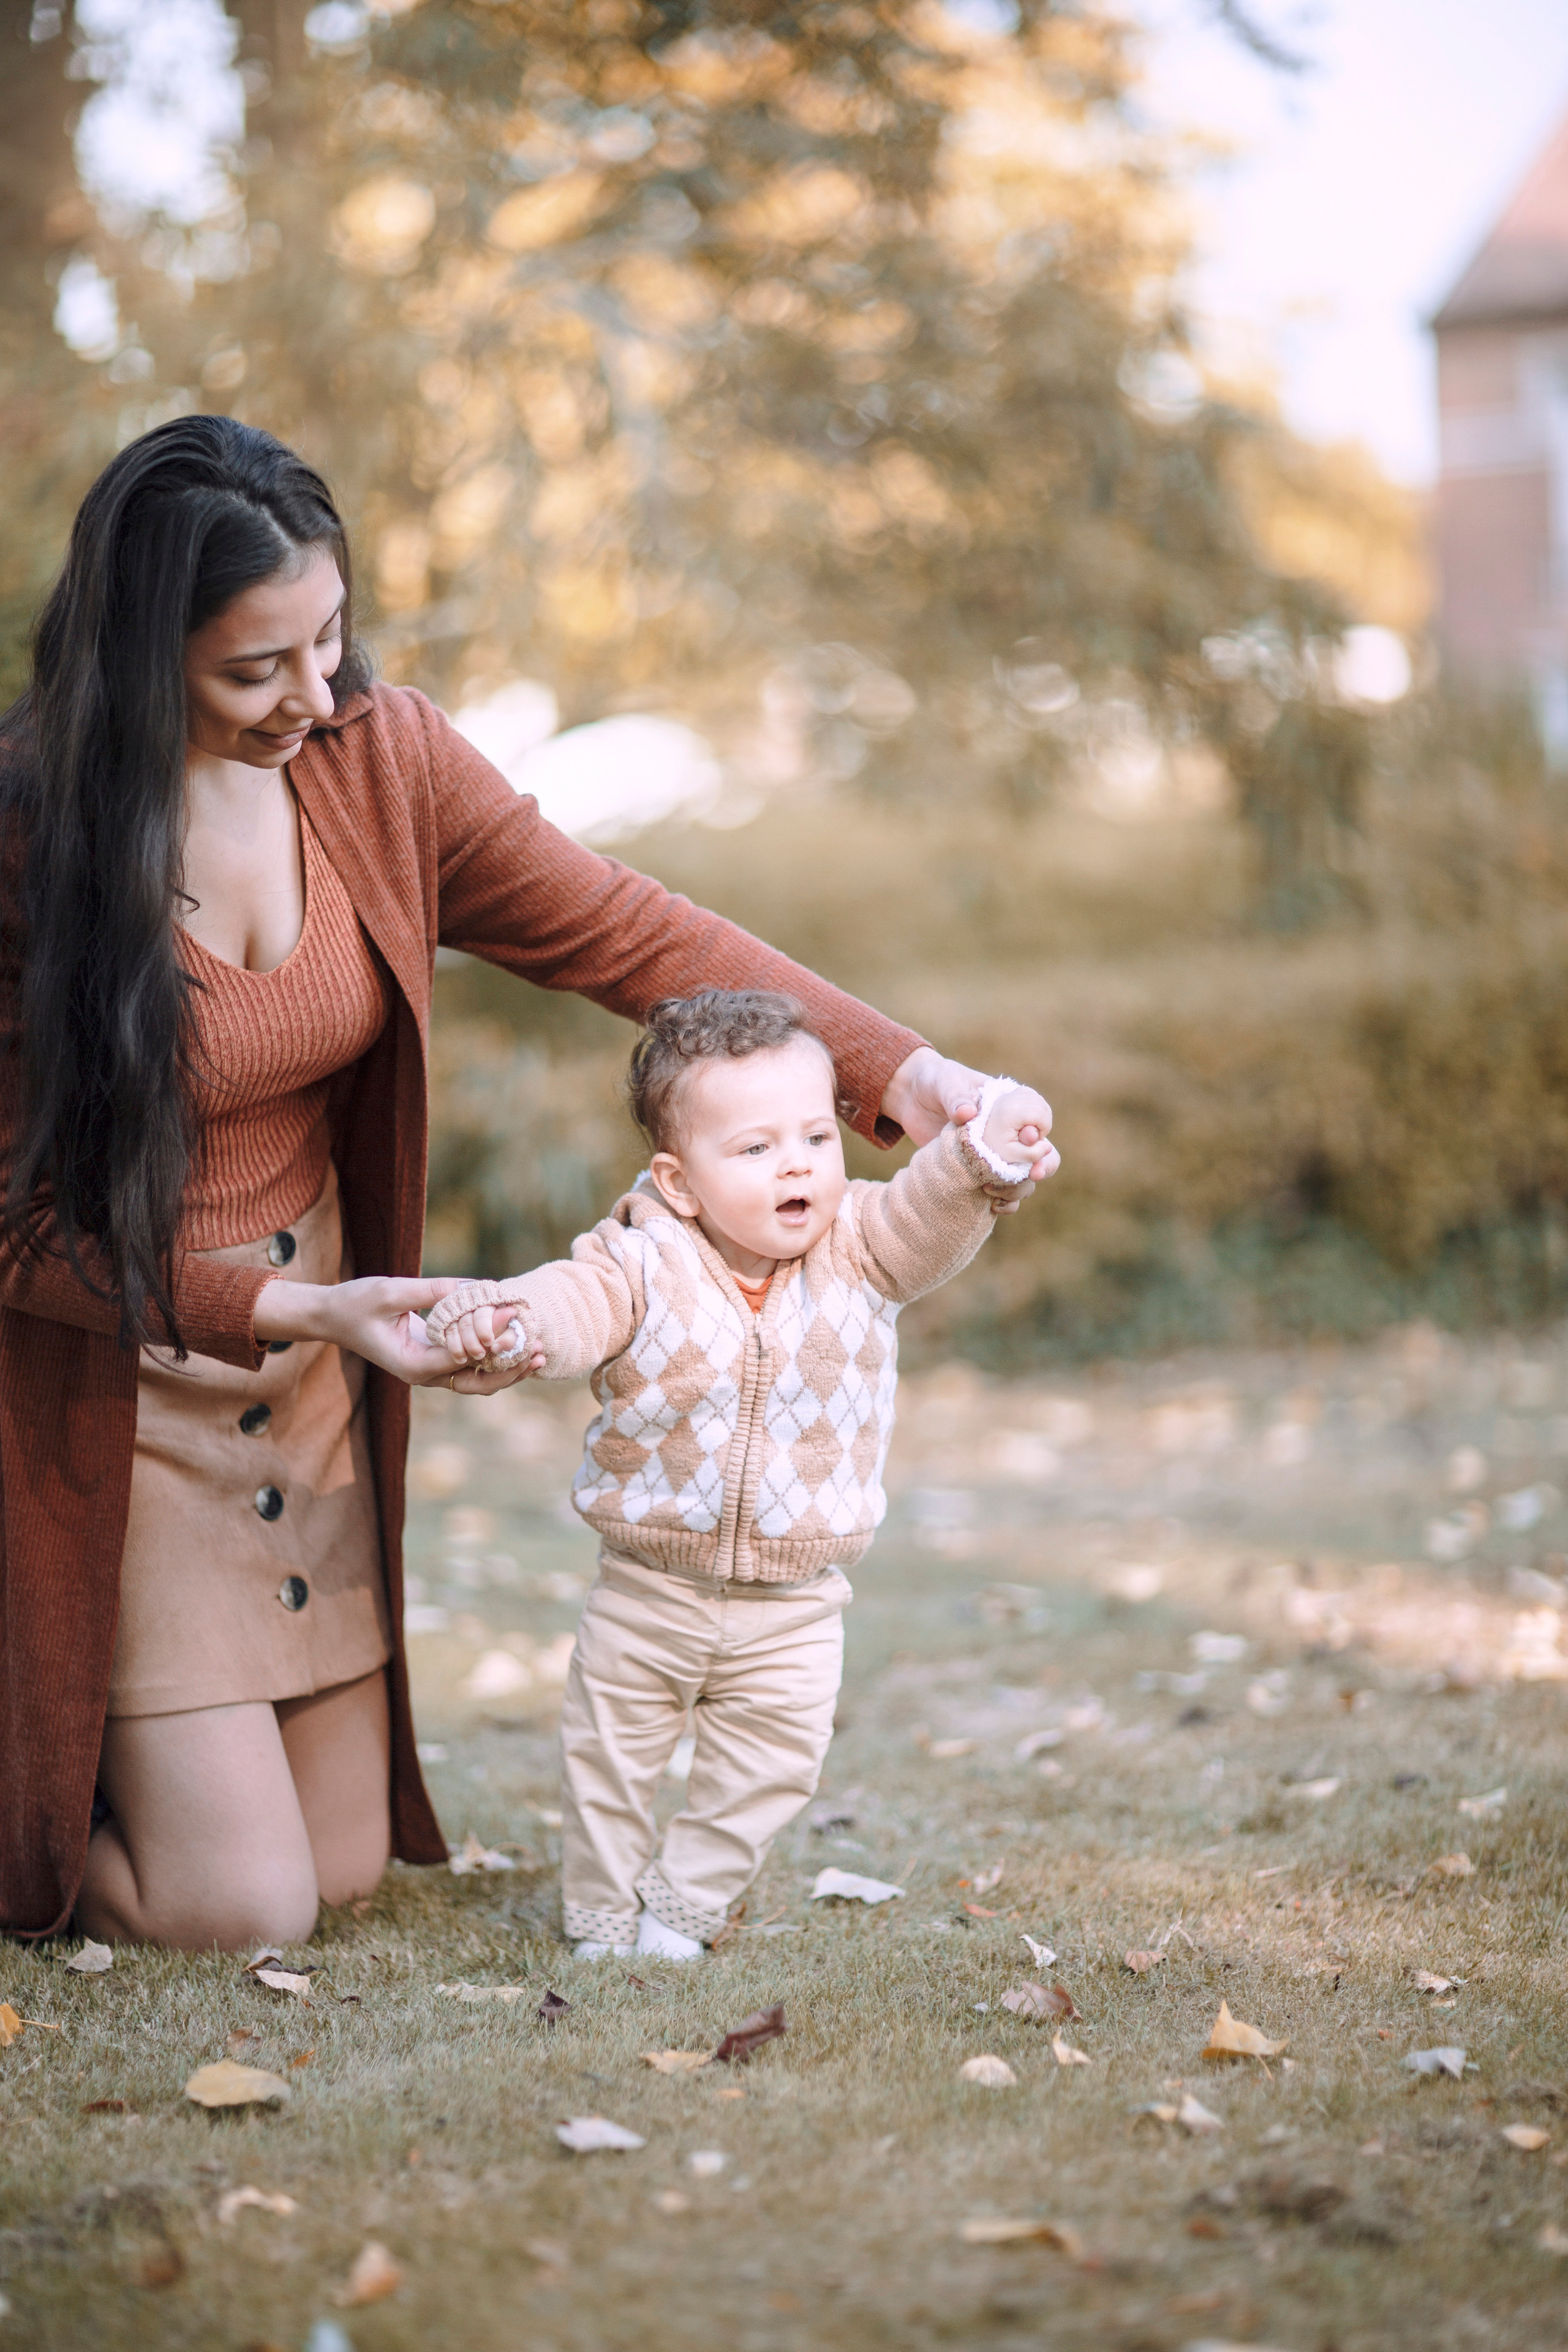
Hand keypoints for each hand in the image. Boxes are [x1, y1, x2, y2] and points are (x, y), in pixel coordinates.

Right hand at [255, 1275, 539, 1390]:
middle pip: (477, 1383)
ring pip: (477, 1379)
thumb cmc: (356, 1303)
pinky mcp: (434, 1360)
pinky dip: (494, 1358)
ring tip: (539, 1353)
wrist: (333, 1317)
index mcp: (412, 1365)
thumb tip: (474, 1287)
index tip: (515, 1317)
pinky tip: (517, 1343)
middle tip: (541, 1351)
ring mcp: (430, 1371)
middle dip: (511, 1370)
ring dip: (508, 1368)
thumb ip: (431, 1290)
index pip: (462, 1358)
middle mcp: (424, 1375)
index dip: (492, 1340)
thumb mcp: (391, 1291)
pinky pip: (470, 1366)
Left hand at [880, 1046, 1057, 1213]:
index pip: (1039, 1117)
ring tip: (998, 1190)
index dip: (1038, 1130)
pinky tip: (993, 1206)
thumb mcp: (944, 1082)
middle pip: (1042, 1152)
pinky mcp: (980, 1171)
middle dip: (1043, 1165)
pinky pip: (1003, 1190)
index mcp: (1010, 1103)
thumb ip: (955, 1095)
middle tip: (1034, 1174)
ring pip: (1025, 1176)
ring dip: (1021, 1187)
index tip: (1027, 1138)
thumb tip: (967, 1114)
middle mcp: (1009, 1131)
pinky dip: (1005, 1201)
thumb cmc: (934, 1081)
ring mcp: (996, 1154)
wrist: (911, 1100)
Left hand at [981, 1084, 1061, 1179]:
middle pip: (1042, 1105)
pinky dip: (1034, 1107)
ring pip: (1039, 1099)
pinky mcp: (1010, 1092)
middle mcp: (1010, 1097)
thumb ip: (1033, 1154)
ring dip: (1039, 1115)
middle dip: (1043, 1122)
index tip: (1031, 1140)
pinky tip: (1026, 1119)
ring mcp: (1009, 1093)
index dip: (1043, 1130)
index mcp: (1011, 1111)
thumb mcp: (1012, 1156)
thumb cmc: (994, 1148)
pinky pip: (1032, 1095)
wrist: (977, 1136)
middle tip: (1029, 1135)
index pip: (1042, 1116)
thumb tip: (1048, 1147)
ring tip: (1027, 1128)